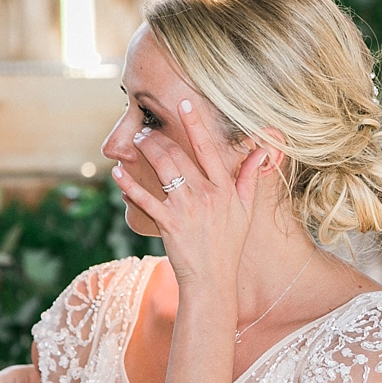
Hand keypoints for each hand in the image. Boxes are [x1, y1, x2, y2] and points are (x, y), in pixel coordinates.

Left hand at [113, 99, 267, 288]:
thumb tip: (263, 151)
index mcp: (225, 189)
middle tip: (145, 129)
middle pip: (179, 156)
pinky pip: (145, 199)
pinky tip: (118, 173)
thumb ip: (250, 178)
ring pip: (162, 170)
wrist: (213, 279)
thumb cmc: (229, 244)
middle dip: (158, 138)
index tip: (186, 103)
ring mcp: (187, 210)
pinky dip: (129, 185)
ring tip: (135, 143)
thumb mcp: (246, 211)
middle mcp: (207, 195)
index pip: (209, 149)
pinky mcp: (169, 224)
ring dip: (145, 152)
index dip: (196, 124)